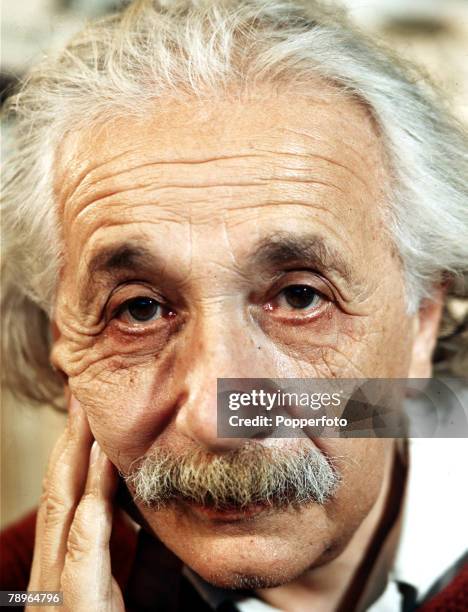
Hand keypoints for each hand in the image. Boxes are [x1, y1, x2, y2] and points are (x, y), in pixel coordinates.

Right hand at [27, 396, 123, 611]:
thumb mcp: (127, 590)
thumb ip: (133, 552)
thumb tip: (152, 508)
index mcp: (61, 568)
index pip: (64, 498)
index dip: (72, 453)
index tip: (85, 417)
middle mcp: (50, 575)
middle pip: (58, 493)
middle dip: (69, 443)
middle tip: (81, 400)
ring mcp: (55, 595)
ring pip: (61, 514)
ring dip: (75, 463)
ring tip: (88, 424)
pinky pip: (81, 559)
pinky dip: (89, 517)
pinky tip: (98, 488)